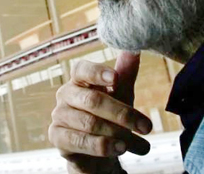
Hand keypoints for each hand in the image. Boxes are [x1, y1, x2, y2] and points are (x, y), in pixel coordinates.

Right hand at [48, 51, 151, 173]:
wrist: (97, 153)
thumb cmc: (109, 118)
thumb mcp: (121, 95)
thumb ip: (126, 73)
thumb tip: (135, 49)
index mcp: (79, 80)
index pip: (81, 69)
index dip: (97, 72)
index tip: (115, 78)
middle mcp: (65, 94)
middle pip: (92, 100)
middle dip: (122, 114)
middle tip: (147, 126)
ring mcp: (58, 116)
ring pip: (89, 123)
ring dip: (117, 134)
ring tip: (139, 145)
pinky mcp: (57, 138)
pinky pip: (78, 141)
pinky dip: (101, 146)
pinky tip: (119, 149)